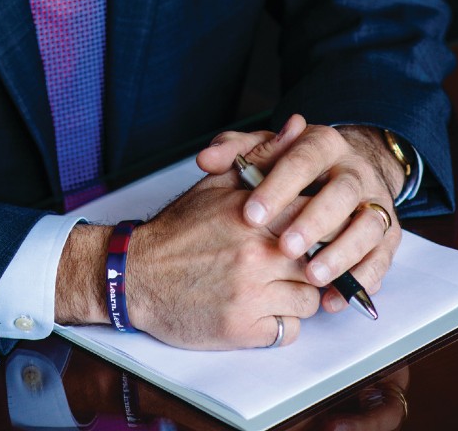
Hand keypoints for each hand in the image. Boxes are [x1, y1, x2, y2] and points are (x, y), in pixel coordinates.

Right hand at [55, 169, 319, 348]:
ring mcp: (251, 294)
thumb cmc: (178, 230)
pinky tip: (262, 307)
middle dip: (315, 259)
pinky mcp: (243, 330)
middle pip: (321, 258)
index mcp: (254, 213)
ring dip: (298, 293)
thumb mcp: (217, 182)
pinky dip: (281, 322)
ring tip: (274, 284)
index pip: (318, 214)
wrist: (135, 274)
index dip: (322, 222)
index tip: (317, 227)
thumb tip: (299, 126)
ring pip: (310, 298)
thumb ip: (263, 155)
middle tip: (300, 259)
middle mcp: (257, 253)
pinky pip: (290, 331)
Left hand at [197, 115, 401, 311]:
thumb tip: (206, 159)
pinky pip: (382, 260)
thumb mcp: (263, 152)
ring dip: (342, 253)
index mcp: (324, 143)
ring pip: (369, 226)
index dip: (278, 186)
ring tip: (313, 277)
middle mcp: (355, 170)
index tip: (251, 214)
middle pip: (342, 192)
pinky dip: (361, 280)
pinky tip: (334, 298)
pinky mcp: (389, 235)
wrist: (340, 173)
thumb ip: (234, 152)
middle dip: (314, 221)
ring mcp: (376, 202)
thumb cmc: (291, 168)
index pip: (303, 159)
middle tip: (285, 248)